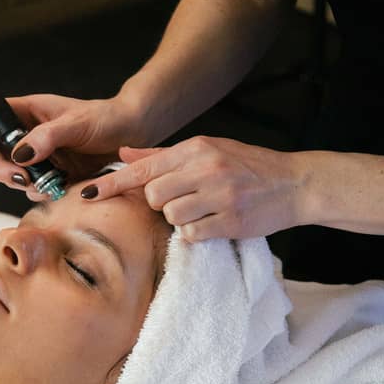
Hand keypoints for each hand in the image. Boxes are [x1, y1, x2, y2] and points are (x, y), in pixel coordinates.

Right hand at [0, 94, 145, 200]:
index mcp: (25, 112)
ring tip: (47, 184)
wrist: (130, 136)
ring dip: (21, 184)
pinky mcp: (48, 175)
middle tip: (22, 178)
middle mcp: (24, 134)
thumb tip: (19, 154)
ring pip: (8, 174)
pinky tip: (58, 188)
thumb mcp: (77, 123)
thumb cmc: (105, 119)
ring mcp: (34, 156)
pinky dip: (40, 193)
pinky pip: (31, 189)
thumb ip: (47, 137)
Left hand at [80, 136, 307, 240]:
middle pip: (153, 195)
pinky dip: (197, 233)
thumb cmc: (247, 165)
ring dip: (181, 218)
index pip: (144, 167)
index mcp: (196, 148)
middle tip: (184, 199)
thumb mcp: (207, 149)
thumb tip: (124, 153)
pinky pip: (192, 234)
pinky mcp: (230, 221)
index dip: (113, 184)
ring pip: (171, 216)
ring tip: (203, 210)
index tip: (88, 195)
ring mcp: (219, 195)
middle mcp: (206, 168)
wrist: (295, 183)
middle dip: (161, 202)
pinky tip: (214, 222)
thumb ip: (163, 155)